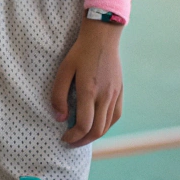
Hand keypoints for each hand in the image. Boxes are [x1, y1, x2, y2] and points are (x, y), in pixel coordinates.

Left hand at [51, 17, 123, 146]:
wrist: (102, 38)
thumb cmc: (80, 52)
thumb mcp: (64, 69)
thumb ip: (59, 94)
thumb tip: (60, 118)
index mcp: (89, 91)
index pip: (83, 125)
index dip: (73, 136)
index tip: (64, 138)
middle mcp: (104, 96)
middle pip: (97, 130)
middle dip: (82, 140)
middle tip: (71, 142)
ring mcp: (114, 95)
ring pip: (107, 126)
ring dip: (94, 135)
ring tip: (82, 136)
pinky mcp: (120, 92)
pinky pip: (115, 116)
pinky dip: (106, 126)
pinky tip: (97, 125)